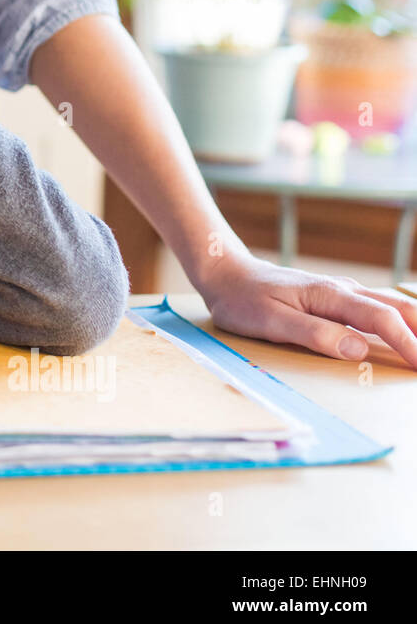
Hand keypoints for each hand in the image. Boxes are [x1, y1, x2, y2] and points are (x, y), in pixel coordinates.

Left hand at [198, 253, 416, 367]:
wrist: (227, 275)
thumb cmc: (243, 301)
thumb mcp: (270, 322)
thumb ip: (313, 334)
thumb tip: (357, 348)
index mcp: (329, 295)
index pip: (381, 318)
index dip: (408, 342)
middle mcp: (342, 289)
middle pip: (398, 306)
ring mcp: (341, 291)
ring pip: (392, 303)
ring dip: (416, 323)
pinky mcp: (336, 297)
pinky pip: (378, 304)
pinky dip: (400, 317)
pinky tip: (407, 330)